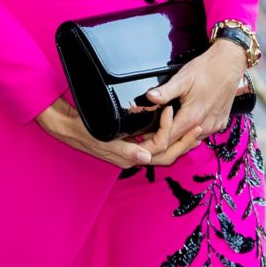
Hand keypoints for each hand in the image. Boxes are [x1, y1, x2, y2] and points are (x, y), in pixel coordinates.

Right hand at [34, 92, 203, 168]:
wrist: (66, 125)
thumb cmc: (81, 129)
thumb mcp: (101, 137)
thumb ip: (124, 148)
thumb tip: (146, 157)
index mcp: (129, 157)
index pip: (159, 148)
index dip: (168, 130)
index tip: (170, 109)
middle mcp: (134, 156)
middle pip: (168, 155)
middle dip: (185, 142)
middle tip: (199, 127)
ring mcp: (134, 151)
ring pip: (164, 151)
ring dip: (180, 141)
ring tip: (195, 130)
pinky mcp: (132, 143)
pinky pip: (156, 144)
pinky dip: (169, 137)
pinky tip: (176, 127)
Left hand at [135, 37, 248, 162]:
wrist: (230, 64)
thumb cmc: (207, 69)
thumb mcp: (183, 78)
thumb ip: (166, 91)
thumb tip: (150, 97)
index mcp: (192, 117)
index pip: (166, 141)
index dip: (151, 143)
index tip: (140, 140)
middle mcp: (204, 126)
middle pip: (177, 147)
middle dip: (159, 147)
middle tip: (144, 140)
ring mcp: (213, 127)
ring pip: (189, 143)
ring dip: (174, 141)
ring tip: (158, 133)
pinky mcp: (219, 124)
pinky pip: (200, 136)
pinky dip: (187, 136)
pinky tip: (179, 127)